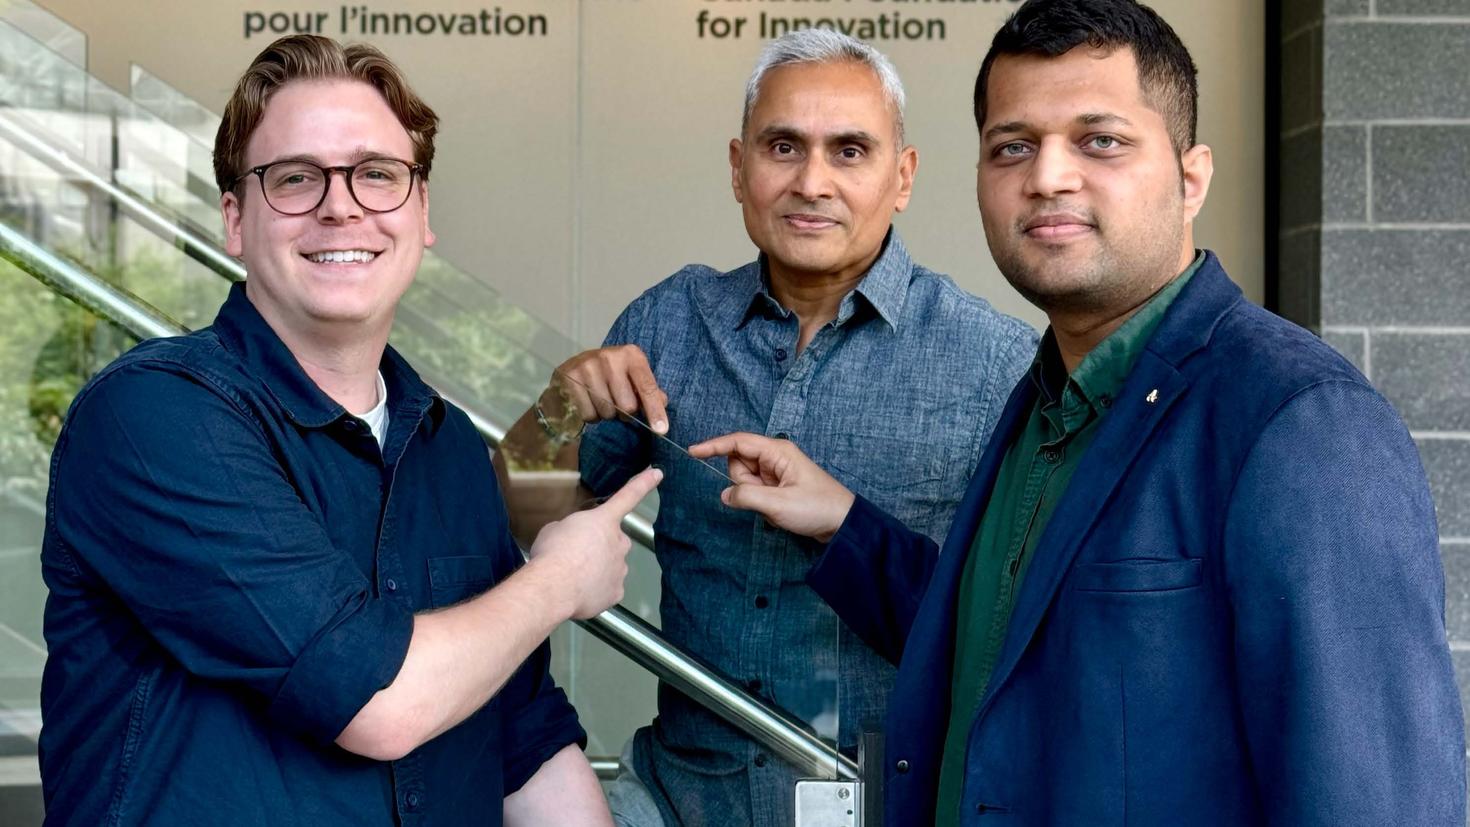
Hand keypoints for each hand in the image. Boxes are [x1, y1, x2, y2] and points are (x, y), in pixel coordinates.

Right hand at [527, 467, 661, 618]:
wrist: (554, 587)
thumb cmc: (552, 553)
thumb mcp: (554, 529)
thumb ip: (570, 530)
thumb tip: (571, 540)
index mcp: (603, 520)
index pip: (628, 496)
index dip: (643, 483)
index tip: (658, 473)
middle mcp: (619, 542)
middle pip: (613, 541)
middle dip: (599, 546)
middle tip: (575, 556)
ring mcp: (620, 568)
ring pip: (611, 566)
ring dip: (596, 569)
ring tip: (573, 576)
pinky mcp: (617, 592)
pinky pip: (608, 588)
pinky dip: (597, 590)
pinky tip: (580, 591)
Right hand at [549, 345, 668, 433]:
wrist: (573, 370)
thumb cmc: (611, 377)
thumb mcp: (633, 378)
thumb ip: (649, 390)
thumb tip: (662, 402)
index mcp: (630, 354)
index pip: (647, 387)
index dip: (655, 411)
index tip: (661, 430)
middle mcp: (609, 356)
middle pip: (627, 405)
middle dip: (625, 413)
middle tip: (618, 405)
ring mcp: (587, 366)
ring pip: (607, 411)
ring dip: (607, 415)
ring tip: (601, 402)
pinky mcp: (569, 378)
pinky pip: (588, 413)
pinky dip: (591, 415)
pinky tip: (588, 403)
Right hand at [689, 433, 854, 542]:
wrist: (842, 524)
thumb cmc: (816, 508)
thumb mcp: (778, 504)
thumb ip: (746, 496)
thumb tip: (725, 495)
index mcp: (777, 451)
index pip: (737, 442)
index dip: (713, 446)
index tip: (693, 452)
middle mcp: (775, 457)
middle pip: (739, 462)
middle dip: (743, 482)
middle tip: (766, 497)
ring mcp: (776, 472)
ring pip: (745, 479)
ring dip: (753, 495)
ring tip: (776, 505)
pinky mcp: (778, 486)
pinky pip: (756, 491)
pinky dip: (761, 502)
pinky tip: (780, 510)